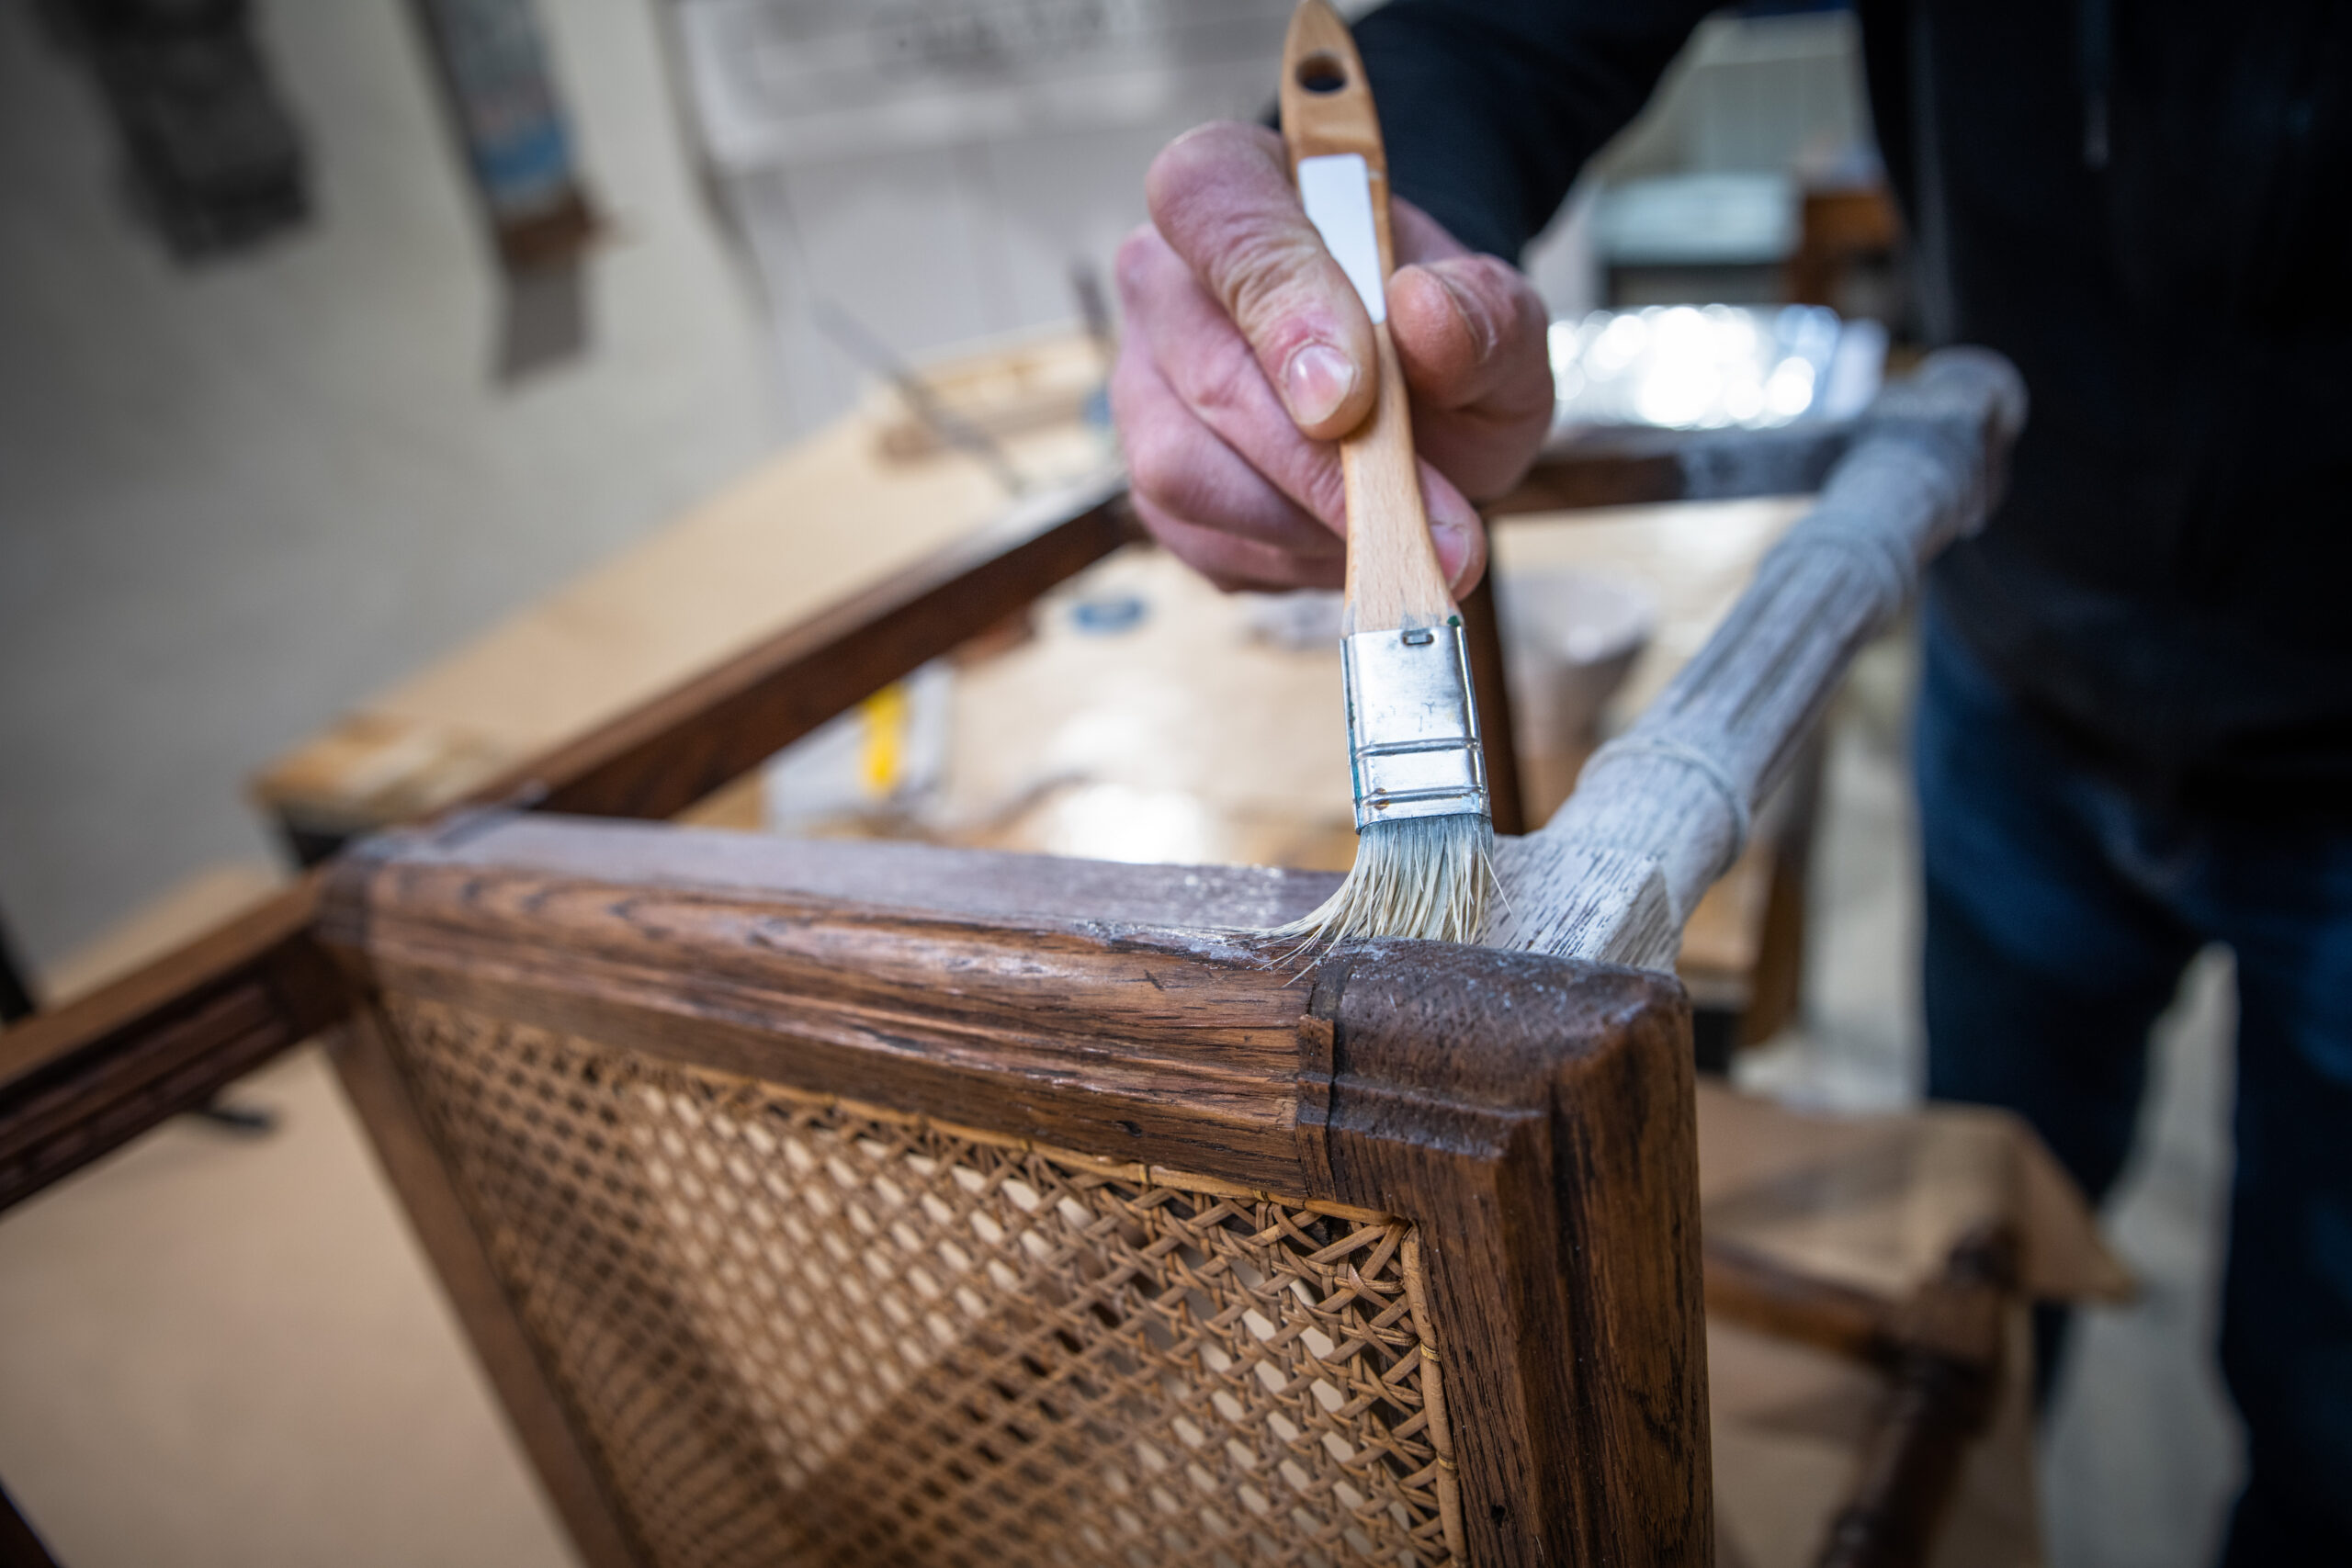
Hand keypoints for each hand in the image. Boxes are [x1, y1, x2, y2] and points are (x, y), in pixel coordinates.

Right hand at [1111, 121, 1554, 592]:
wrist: (1423, 399)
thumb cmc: (1440, 340)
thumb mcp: (1501, 318)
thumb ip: (1485, 311)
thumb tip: (1424, 314)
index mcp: (1236, 188)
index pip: (1216, 214)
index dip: (1280, 307)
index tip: (1352, 399)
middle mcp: (1165, 282)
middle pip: (1207, 376)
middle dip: (1322, 467)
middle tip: (1426, 518)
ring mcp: (1145, 388)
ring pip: (1189, 473)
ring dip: (1311, 522)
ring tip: (1406, 529)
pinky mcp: (1152, 489)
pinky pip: (1205, 543)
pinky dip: (1294, 560)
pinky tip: (1352, 540)